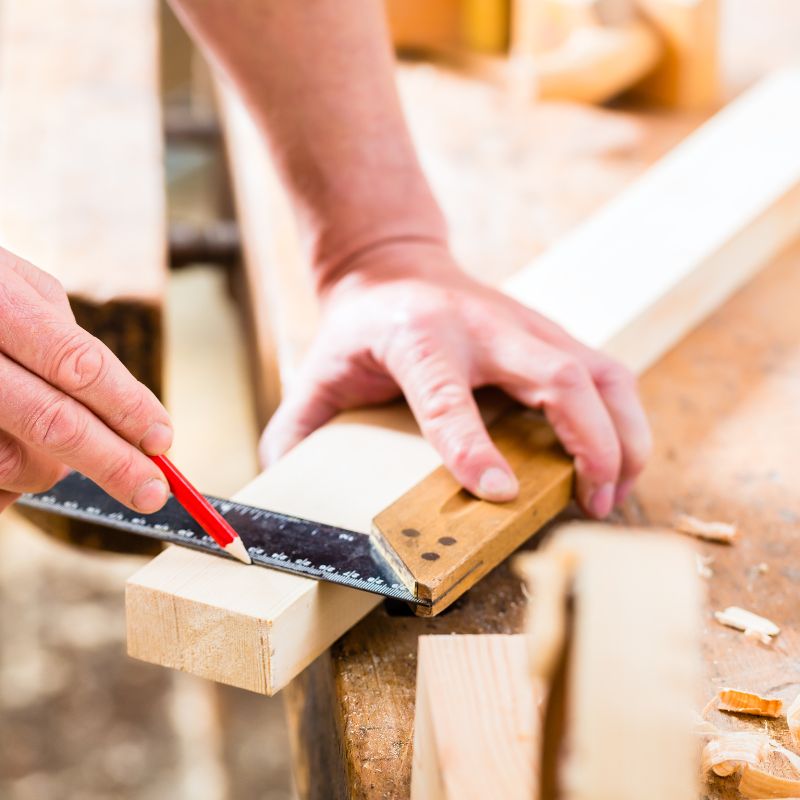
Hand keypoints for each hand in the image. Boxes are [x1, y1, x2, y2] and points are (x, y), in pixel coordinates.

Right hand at [0, 249, 172, 512]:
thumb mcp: (18, 285)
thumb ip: (67, 340)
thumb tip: (127, 406)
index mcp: (0, 305)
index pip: (80, 366)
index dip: (129, 408)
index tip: (163, 440)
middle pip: (54, 422)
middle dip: (113, 463)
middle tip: (152, 493)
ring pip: (14, 462)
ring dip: (53, 470)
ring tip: (64, 450)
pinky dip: (12, 478)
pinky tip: (14, 449)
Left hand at [261, 242, 650, 517]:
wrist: (396, 264)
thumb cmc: (360, 327)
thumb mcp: (317, 372)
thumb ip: (298, 427)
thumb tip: (283, 487)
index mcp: (419, 339)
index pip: (448, 397)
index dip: (473, 446)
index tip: (499, 494)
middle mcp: (484, 328)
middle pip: (559, 379)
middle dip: (591, 445)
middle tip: (592, 504)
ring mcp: (526, 326)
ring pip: (602, 374)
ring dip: (624, 436)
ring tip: (616, 491)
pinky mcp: (550, 333)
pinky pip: (607, 374)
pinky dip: (624, 419)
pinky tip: (618, 458)